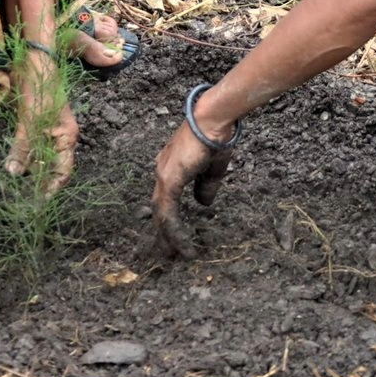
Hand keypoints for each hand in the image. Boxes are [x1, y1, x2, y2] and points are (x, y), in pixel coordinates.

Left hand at [5, 48, 77, 195]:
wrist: (33, 60)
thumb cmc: (39, 89)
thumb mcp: (30, 120)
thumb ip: (23, 147)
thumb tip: (13, 173)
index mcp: (66, 136)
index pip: (63, 170)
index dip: (51, 188)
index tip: (37, 203)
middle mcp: (59, 136)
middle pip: (50, 166)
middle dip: (37, 181)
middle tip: (20, 198)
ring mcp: (46, 129)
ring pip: (38, 156)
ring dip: (27, 168)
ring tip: (13, 184)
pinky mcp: (33, 123)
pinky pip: (29, 146)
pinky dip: (21, 155)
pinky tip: (11, 163)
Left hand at [147, 113, 231, 259]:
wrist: (213, 120)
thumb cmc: (216, 136)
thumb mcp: (213, 168)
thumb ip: (206, 186)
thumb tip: (203, 204)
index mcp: (171, 167)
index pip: (166, 199)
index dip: (169, 219)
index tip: (174, 237)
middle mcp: (163, 171)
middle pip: (159, 209)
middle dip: (162, 233)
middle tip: (166, 254)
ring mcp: (164, 175)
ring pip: (161, 214)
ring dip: (167, 236)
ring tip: (173, 256)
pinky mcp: (169, 179)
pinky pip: (168, 211)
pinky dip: (174, 229)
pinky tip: (181, 243)